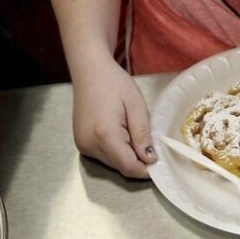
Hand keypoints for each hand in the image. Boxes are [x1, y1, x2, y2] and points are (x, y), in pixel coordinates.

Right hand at [72, 57, 156, 177]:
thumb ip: (143, 135)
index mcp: (104, 135)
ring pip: (112, 163)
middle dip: (137, 160)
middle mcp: (89, 144)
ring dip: (126, 155)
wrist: (89, 70)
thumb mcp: (136, 106)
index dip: (146, 169)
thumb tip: (150, 160)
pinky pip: (103, 155)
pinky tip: (118, 131)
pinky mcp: (80, 143)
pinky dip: (115, 150)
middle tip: (147, 140)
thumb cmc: (114, 82)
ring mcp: (82, 145)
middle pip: (120, 166)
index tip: (159, 161)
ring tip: (130, 130)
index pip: (128, 167)